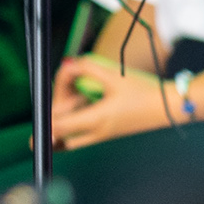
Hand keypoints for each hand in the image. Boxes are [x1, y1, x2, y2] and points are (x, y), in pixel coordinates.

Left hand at [50, 55, 176, 146]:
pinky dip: (75, 126)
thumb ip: (88, 68)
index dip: (44, 126)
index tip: (34, 128)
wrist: (169, 108)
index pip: (60, 129)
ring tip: (64, 107)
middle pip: (63, 139)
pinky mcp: (109, 133)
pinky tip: (77, 109)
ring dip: (64, 127)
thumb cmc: (144, 93)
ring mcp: (103, 135)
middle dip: (53, 126)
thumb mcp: (115, 76)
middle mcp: (97, 132)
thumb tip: (67, 64)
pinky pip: (83, 135)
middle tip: (52, 109)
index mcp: (97, 120)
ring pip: (72, 140)